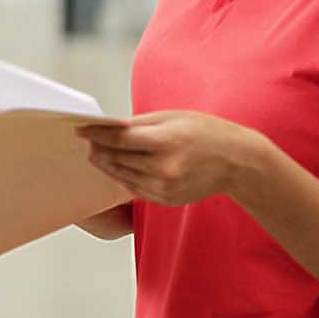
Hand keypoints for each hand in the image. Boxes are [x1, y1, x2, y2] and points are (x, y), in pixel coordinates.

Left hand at [76, 111, 261, 206]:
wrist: (238, 162)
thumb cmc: (205, 132)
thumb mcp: (172, 118)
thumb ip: (138, 125)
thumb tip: (107, 128)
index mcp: (167, 141)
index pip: (119, 139)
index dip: (96, 134)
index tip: (80, 130)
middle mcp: (165, 167)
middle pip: (117, 159)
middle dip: (99, 149)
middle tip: (87, 141)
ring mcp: (166, 187)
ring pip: (122, 175)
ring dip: (107, 164)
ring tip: (98, 153)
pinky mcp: (166, 199)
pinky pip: (135, 188)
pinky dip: (124, 177)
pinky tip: (118, 167)